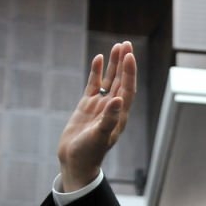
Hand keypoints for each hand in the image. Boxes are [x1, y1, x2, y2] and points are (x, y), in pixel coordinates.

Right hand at [57, 41, 136, 191]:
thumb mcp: (99, 136)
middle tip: (127, 43)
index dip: (129, 72)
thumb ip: (109, 118)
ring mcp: (100, 106)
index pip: (128, 89)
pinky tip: (98, 59)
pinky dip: (96, 72)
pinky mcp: (87, 106)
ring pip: (109, 80)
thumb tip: (118, 100)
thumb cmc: (89, 153)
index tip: (130, 55)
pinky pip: (93, 85)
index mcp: (119, 115)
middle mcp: (113, 108)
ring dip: (114, 64)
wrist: (75, 161)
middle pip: (121, 80)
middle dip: (124, 62)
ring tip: (117, 46)